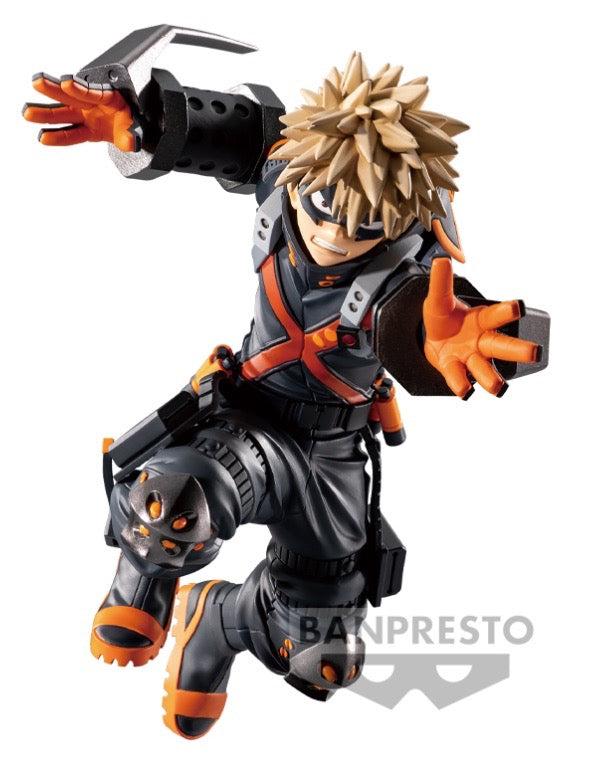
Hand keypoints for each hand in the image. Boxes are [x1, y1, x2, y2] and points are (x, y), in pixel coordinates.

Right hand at [23, 73, 138, 151]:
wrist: (133, 131)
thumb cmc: (133, 123)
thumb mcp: (138, 129)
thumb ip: (132, 135)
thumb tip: (131, 141)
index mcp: (108, 98)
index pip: (92, 92)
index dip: (79, 88)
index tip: (67, 82)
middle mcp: (92, 105)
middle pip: (71, 96)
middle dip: (53, 89)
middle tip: (37, 82)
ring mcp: (85, 116)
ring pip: (63, 112)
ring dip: (45, 112)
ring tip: (27, 111)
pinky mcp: (83, 129)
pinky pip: (69, 133)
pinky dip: (57, 135)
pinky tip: (43, 135)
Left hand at [423, 256, 540, 398]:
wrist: (428, 340)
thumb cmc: (442, 318)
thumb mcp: (438, 299)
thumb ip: (441, 282)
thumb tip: (441, 259)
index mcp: (482, 320)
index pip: (497, 316)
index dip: (508, 311)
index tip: (519, 307)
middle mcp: (481, 341)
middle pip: (503, 346)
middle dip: (519, 350)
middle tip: (534, 353)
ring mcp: (470, 359)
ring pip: (485, 369)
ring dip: (492, 379)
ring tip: (498, 388)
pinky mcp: (455, 371)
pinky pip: (460, 380)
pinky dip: (461, 385)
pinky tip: (465, 391)